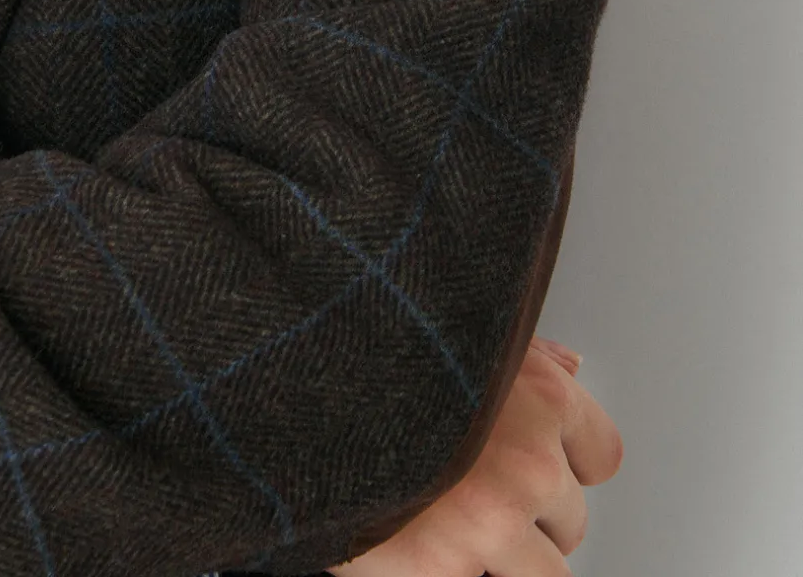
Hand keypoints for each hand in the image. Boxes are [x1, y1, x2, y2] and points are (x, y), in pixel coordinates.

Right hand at [328, 335, 623, 576]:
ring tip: (439, 519)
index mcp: (538, 395)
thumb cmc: (369, 353)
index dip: (560, 462)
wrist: (286, 387)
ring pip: (545, 575)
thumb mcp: (455, 333)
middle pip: (571, 520)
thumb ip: (520, 354)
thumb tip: (570, 366)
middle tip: (461, 489)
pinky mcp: (447, 572)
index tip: (522, 460)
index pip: (600, 455)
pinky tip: (412, 539)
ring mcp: (493, 523)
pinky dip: (450, 571)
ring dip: (499, 557)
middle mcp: (528, 461)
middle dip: (526, 516)